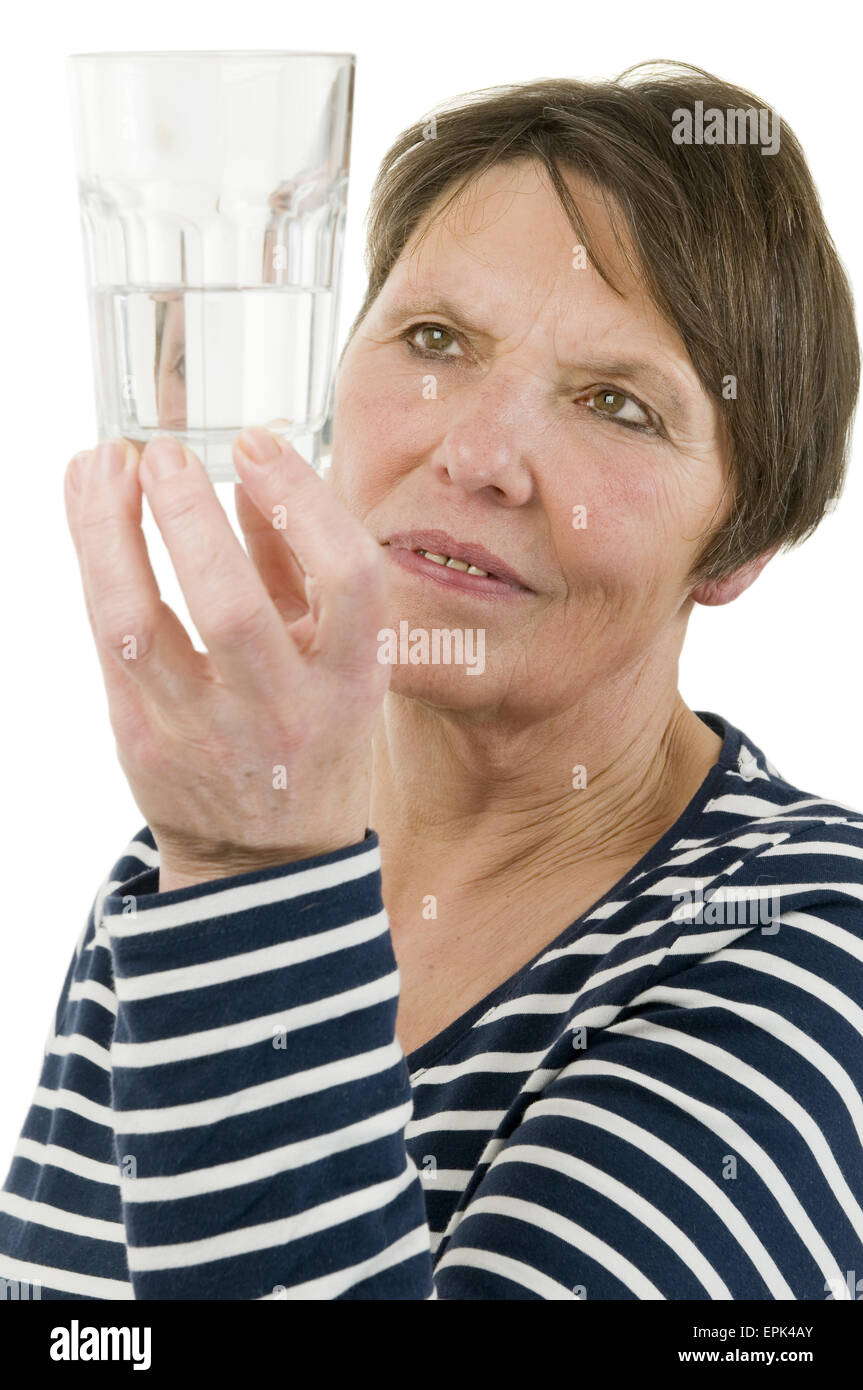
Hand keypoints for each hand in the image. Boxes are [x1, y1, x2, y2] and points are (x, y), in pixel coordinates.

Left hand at [64, 428, 390, 890]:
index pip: (349, 581)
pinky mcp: (140, 739)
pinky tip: (86, 502)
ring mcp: (203, 732)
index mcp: (351, 684)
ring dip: (108, 531)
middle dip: (188, 517)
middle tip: (163, 452)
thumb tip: (254, 474)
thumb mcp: (338, 661)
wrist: (263, 862)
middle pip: (232, 607)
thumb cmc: (310, 739)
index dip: (303, 503)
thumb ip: (301, 568)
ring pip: (137, 623)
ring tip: (102, 462)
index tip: (256, 446)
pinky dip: (90, 560)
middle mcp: (282, 713)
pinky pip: (104, 639)